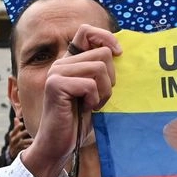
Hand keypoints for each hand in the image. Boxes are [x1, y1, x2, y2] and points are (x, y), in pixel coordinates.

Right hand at [7, 117, 32, 161]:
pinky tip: (34, 146)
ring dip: (28, 141)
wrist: (13, 153)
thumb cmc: (16, 141)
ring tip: (34, 139)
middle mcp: (13, 141)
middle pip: (17, 137)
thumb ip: (16, 127)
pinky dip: (29, 147)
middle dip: (24, 133)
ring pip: (22, 143)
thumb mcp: (15, 134)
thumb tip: (16, 118)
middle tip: (30, 131)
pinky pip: (24, 150)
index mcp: (12, 136)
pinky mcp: (19, 153)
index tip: (22, 124)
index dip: (17, 127)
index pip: (14, 131)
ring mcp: (15, 147)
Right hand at [20, 24, 120, 176]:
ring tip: (93, 104)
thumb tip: (120, 52)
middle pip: (102, 54)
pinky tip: (85, 109)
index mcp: (70, 62)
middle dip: (110, 79)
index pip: (86, 32)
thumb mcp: (95, 92)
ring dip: (103, 91)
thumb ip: (101, 72)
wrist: (59, 144)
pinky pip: (90, 84)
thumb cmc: (79, 121)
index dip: (106, 38)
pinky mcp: (56, 85)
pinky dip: (94, 99)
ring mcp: (57, 73)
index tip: (119, 53)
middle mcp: (61, 63)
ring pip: (99, 68)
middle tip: (99, 98)